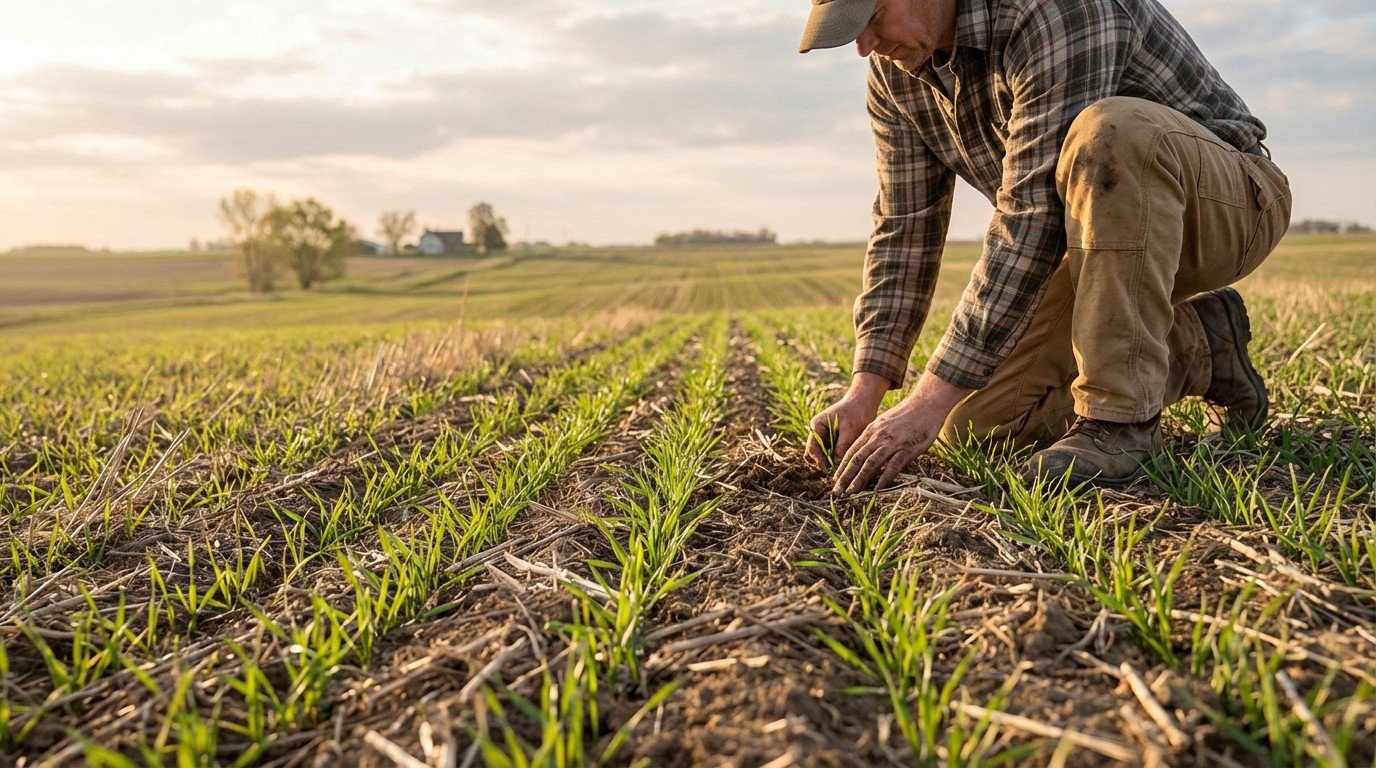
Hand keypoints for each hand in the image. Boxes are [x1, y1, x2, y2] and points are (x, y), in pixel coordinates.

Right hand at [806, 373, 888, 470]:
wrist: (864, 403)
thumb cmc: (856, 413)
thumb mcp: (850, 430)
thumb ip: (841, 447)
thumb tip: (836, 465)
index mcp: (817, 426)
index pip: (812, 447)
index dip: (818, 460)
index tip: (827, 469)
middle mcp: (818, 432)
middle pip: (813, 453)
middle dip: (821, 462)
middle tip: (833, 470)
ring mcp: (824, 437)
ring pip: (821, 455)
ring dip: (829, 461)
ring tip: (840, 465)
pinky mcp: (832, 441)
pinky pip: (830, 453)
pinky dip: (835, 458)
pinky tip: (845, 461)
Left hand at [831, 373, 971, 495]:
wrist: (926, 403)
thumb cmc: (908, 414)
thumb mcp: (885, 422)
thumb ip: (876, 436)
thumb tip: (867, 449)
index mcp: (872, 430)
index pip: (852, 451)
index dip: (842, 466)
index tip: (836, 479)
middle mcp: (878, 437)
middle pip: (857, 459)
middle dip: (845, 477)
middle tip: (837, 491)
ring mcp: (892, 443)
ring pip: (871, 463)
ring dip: (859, 479)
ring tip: (851, 492)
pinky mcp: (907, 448)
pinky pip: (893, 465)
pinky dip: (884, 478)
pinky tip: (877, 489)